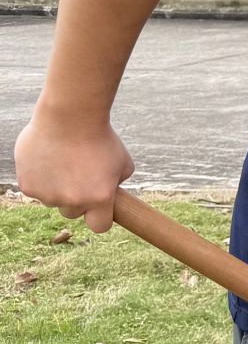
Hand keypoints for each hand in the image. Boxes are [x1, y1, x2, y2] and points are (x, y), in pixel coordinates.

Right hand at [14, 114, 132, 233]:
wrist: (70, 116)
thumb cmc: (100, 137)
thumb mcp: (123, 164)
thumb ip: (116, 185)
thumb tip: (111, 194)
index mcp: (99, 199)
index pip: (99, 226)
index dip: (99, 217)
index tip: (98, 209)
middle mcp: (73, 200)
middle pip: (73, 212)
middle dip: (76, 199)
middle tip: (78, 175)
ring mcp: (48, 194)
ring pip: (52, 200)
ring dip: (56, 188)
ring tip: (63, 162)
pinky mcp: (28, 186)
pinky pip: (36, 189)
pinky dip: (40, 178)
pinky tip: (47, 159)